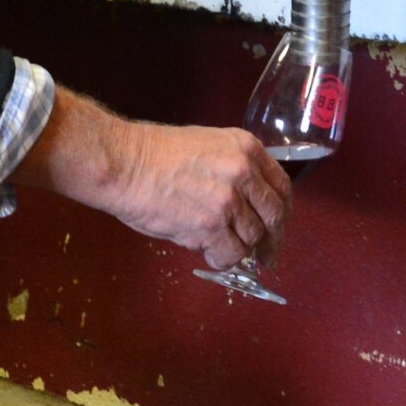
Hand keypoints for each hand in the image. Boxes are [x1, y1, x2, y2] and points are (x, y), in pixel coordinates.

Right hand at [15, 91, 292, 267]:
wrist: (124, 164)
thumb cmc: (154, 154)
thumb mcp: (207, 144)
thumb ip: (234, 168)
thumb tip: (249, 205)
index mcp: (246, 148)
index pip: (281, 187)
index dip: (281, 213)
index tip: (277, 227)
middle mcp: (244, 173)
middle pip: (273, 217)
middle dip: (270, 241)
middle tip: (265, 256)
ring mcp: (229, 201)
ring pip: (251, 239)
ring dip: (237, 249)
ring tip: (215, 246)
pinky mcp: (211, 227)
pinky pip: (230, 255)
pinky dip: (221, 260)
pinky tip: (208, 254)